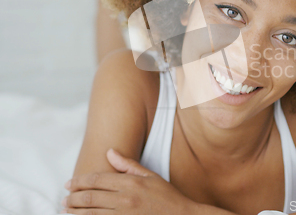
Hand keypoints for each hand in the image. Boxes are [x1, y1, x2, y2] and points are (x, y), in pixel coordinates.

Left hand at [61, 148, 196, 214]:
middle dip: (72, 198)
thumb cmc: (167, 197)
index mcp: (130, 183)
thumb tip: (109, 151)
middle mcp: (125, 199)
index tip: (68, 184)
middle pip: (89, 197)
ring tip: (67, 210)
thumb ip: (128, 165)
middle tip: (64, 199)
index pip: (96, 180)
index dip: (79, 181)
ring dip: (75, 212)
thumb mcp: (150, 176)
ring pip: (90, 213)